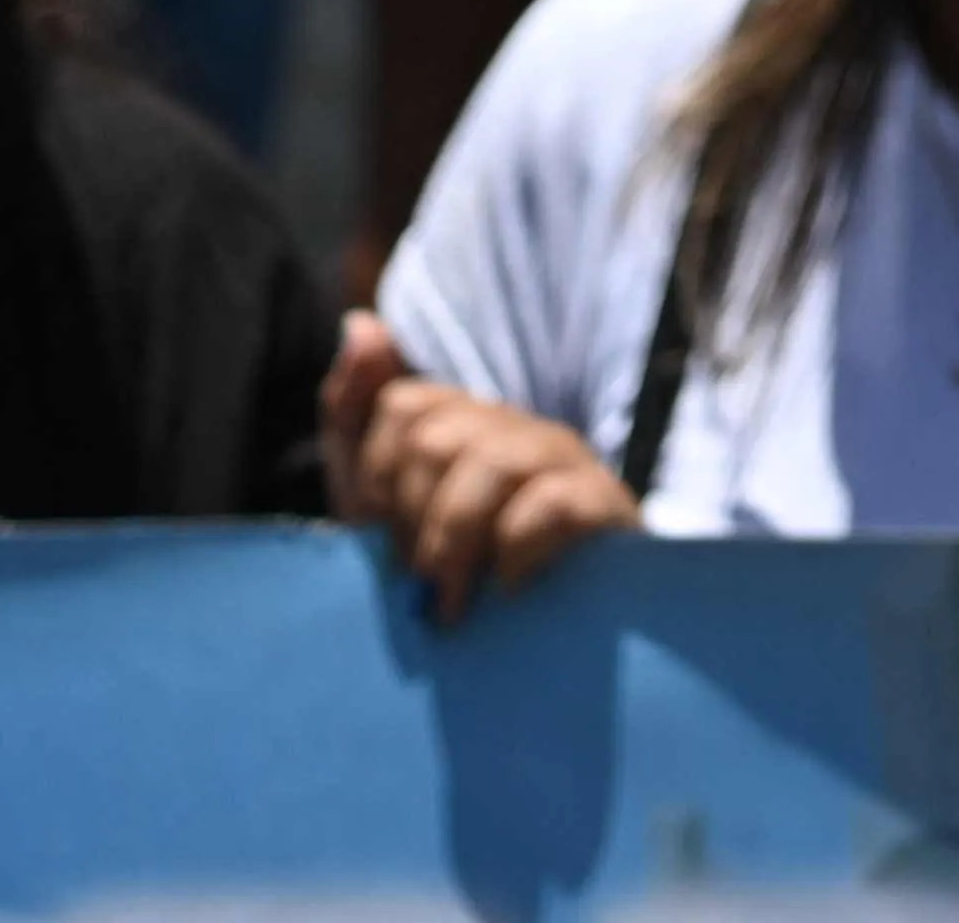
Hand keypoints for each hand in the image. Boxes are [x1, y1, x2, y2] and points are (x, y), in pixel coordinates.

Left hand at [322, 309, 635, 618]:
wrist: (548, 634)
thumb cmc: (457, 566)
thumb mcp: (383, 503)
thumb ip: (355, 415)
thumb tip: (360, 323)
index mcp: (461, 418)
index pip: (403, 405)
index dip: (377, 476)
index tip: (382, 536)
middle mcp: (512, 424)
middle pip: (437, 439)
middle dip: (414, 519)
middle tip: (418, 580)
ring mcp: (561, 458)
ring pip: (491, 464)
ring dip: (455, 541)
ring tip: (450, 602)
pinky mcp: (604, 503)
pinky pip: (552, 504)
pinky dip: (516, 550)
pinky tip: (506, 587)